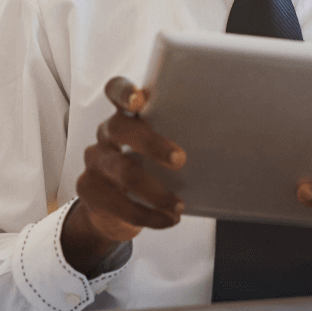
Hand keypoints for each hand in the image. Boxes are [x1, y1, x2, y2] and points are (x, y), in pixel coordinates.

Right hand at [63, 77, 185, 277]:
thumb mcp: (153, 147)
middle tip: (180, 160)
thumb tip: (222, 139)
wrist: (108, 209)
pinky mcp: (89, 191)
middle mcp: (105, 134)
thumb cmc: (143, 167)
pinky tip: (168, 219)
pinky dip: (150, 216)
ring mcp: (95, 162)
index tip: (140, 99)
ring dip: (157, 192)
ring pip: (124, 172)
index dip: (124, 91)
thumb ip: (172, 137)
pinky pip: (121, 205)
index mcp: (123, 116)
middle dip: (152, 144)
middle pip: (121, 129)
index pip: (115, 90)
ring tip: (179, 206)